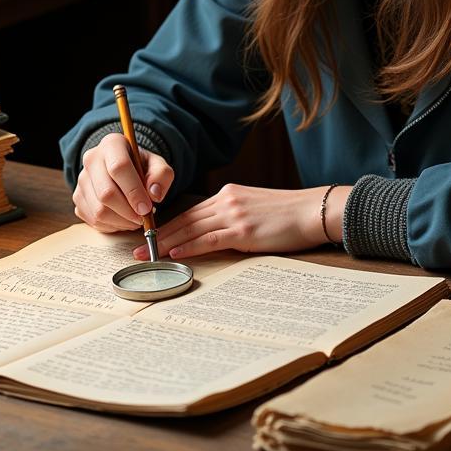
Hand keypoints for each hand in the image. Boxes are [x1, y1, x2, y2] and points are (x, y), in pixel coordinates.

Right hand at [73, 133, 174, 232]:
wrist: (123, 169)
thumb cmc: (141, 166)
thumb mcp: (157, 165)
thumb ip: (162, 175)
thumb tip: (154, 194)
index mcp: (112, 144)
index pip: (119, 167)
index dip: (134, 191)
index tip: (146, 208)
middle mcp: (91, 159)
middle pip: (106, 193)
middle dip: (128, 212)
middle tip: (143, 217)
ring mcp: (81, 179)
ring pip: (99, 210)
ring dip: (122, 221)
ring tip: (135, 219)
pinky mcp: (78, 197)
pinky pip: (93, 220)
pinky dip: (112, 226)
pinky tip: (123, 219)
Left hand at [132, 183, 351, 260]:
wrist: (312, 210)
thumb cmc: (288, 214)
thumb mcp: (254, 207)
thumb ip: (233, 215)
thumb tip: (214, 232)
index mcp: (228, 194)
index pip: (191, 211)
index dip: (167, 224)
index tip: (149, 235)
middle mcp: (227, 200)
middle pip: (185, 219)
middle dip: (159, 234)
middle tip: (137, 248)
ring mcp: (234, 215)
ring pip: (192, 229)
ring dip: (167, 243)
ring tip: (147, 255)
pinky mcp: (243, 231)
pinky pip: (209, 239)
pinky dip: (189, 247)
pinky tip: (175, 255)